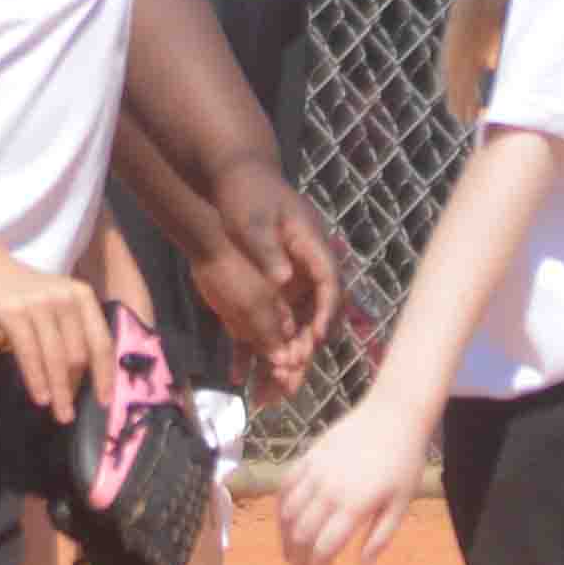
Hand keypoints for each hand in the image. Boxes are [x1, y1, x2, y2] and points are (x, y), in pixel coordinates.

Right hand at [0, 239, 108, 413]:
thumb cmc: (18, 292)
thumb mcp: (53, 304)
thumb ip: (70, 331)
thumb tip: (83, 377)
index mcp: (82, 296)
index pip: (101, 341)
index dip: (105, 374)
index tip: (105, 401)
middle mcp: (65, 297)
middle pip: (79, 354)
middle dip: (76, 388)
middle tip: (70, 413)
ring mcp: (38, 303)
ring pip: (56, 357)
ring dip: (60, 391)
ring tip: (60, 414)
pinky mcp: (13, 311)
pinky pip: (30, 353)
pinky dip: (36, 379)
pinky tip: (39, 398)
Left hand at [187, 180, 343, 394]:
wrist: (235, 175)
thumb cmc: (247, 193)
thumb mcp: (253, 218)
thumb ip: (267, 249)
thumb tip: (281, 279)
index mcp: (312, 246)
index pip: (329, 285)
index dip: (325, 314)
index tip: (316, 339)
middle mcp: (307, 265)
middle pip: (316, 311)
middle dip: (306, 346)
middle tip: (295, 378)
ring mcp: (290, 276)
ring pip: (295, 322)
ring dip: (286, 354)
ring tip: (274, 390)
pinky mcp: (272, 283)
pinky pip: (270, 318)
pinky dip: (261, 342)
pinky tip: (246, 370)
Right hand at [271, 388, 437, 564]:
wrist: (394, 414)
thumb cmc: (403, 461)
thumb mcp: (402, 503)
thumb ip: (380, 537)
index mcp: (354, 505)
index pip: (323, 548)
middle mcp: (328, 489)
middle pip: (301, 535)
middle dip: (297, 563)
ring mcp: (315, 471)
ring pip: (288, 513)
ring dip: (285, 540)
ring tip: (291, 557)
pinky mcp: (308, 456)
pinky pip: (285, 487)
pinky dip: (281, 509)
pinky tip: (285, 523)